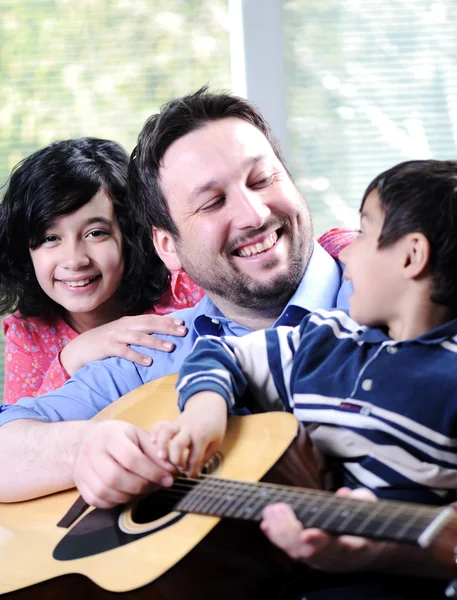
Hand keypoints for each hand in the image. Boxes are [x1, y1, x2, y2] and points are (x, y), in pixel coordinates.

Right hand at [60, 314, 186, 374]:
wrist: (80, 348)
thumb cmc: (105, 342)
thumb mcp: (122, 333)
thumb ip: (138, 332)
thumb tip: (160, 334)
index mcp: (129, 321)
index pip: (151, 318)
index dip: (167, 320)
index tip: (183, 324)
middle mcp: (124, 326)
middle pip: (148, 324)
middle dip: (167, 328)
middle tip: (183, 332)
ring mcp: (115, 336)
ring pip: (139, 337)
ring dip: (156, 342)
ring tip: (171, 347)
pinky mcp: (107, 347)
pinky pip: (124, 351)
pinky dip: (137, 356)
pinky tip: (148, 362)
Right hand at [73, 420, 174, 507]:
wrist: (90, 439)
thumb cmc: (119, 436)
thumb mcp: (138, 435)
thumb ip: (155, 451)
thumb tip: (171, 469)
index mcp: (109, 435)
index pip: (130, 457)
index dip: (152, 471)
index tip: (168, 479)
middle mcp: (91, 451)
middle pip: (115, 477)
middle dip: (141, 486)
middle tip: (157, 486)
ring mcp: (82, 469)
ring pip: (105, 491)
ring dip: (130, 496)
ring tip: (144, 490)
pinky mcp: (80, 485)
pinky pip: (97, 500)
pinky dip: (115, 502)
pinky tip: (127, 494)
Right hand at [150, 392, 227, 476]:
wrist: (210, 405)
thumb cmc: (214, 426)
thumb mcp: (215, 443)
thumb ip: (204, 457)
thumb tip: (192, 471)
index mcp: (202, 436)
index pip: (194, 459)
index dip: (191, 472)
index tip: (191, 476)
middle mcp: (188, 430)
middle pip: (177, 445)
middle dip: (176, 460)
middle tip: (179, 468)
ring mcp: (179, 424)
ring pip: (166, 433)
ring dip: (162, 447)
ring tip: (161, 458)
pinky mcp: (172, 422)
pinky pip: (160, 425)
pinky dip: (154, 432)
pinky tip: (152, 442)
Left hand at [261, 487, 387, 571]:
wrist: (375, 550)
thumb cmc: (370, 525)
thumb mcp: (372, 509)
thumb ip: (360, 502)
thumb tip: (345, 495)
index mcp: (355, 547)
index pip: (337, 548)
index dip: (321, 543)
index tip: (308, 534)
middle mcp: (335, 558)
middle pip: (309, 552)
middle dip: (290, 532)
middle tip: (277, 510)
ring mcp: (321, 560)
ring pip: (298, 552)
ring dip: (280, 533)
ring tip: (269, 514)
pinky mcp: (310, 556)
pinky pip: (292, 549)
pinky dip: (277, 537)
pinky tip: (266, 525)